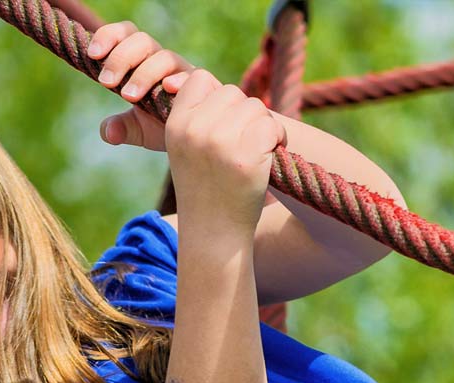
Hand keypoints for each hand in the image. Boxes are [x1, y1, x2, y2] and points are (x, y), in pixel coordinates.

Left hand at [89, 21, 192, 151]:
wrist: (195, 141)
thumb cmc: (164, 126)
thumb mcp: (138, 130)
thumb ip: (121, 128)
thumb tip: (108, 132)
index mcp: (143, 61)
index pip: (126, 35)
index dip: (108, 37)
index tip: (92, 55)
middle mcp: (163, 61)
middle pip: (142, 41)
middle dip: (121, 58)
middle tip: (105, 82)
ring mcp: (184, 72)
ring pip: (164, 57)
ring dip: (143, 73)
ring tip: (129, 96)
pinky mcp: (203, 87)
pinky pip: (193, 76)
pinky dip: (180, 80)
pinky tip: (168, 89)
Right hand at [163, 70, 287, 229]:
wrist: (214, 233)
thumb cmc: (205, 190)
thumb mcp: (186, 150)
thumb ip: (194, 116)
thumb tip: (201, 79)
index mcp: (176, 125)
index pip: (200, 79)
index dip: (218, 97)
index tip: (223, 124)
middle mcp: (195, 130)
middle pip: (232, 93)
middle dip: (244, 114)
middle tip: (243, 142)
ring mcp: (221, 141)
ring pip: (255, 107)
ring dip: (263, 126)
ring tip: (256, 152)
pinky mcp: (247, 155)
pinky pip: (271, 125)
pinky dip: (278, 138)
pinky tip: (269, 156)